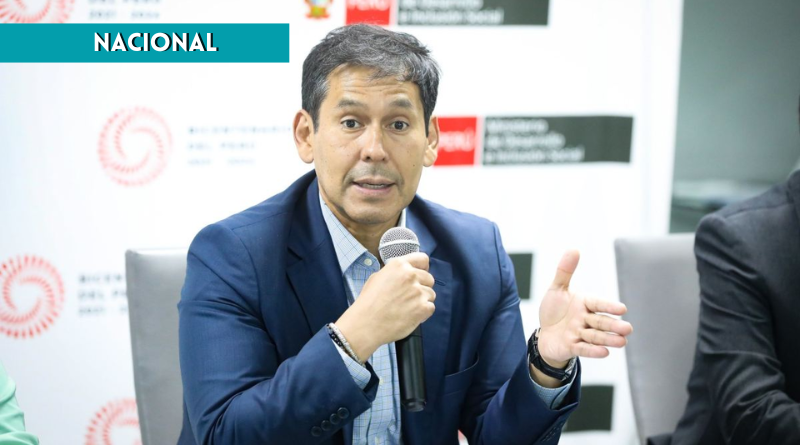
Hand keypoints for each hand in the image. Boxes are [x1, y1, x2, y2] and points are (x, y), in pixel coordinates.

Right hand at [335, 252, 435, 361]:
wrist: (366, 324)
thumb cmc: (368, 302)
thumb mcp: (377, 278)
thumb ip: (395, 273)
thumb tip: (405, 274)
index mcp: (399, 265)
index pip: (423, 259)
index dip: (423, 268)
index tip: (420, 276)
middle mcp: (411, 275)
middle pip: (429, 278)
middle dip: (422, 287)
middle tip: (410, 297)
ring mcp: (418, 291)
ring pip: (431, 294)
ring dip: (423, 301)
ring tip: (408, 308)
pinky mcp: (423, 308)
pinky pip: (431, 307)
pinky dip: (423, 313)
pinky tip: (410, 316)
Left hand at [537, 250, 632, 367]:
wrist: (545, 334)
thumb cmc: (554, 310)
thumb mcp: (557, 289)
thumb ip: (565, 271)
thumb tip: (574, 249)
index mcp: (583, 304)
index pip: (597, 304)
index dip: (608, 306)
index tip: (622, 309)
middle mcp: (584, 319)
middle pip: (600, 322)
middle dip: (613, 326)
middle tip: (628, 329)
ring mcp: (579, 334)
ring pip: (595, 337)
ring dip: (608, 339)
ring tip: (622, 342)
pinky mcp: (572, 347)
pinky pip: (583, 349)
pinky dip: (593, 351)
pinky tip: (605, 352)